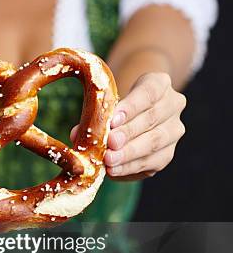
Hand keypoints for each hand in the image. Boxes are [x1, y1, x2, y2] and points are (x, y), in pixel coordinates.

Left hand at [70, 72, 186, 180]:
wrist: (136, 113)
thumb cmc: (118, 104)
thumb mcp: (110, 100)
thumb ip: (97, 114)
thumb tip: (77, 134)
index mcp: (160, 83)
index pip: (148, 93)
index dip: (131, 107)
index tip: (112, 120)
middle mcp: (173, 104)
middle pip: (152, 119)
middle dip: (129, 133)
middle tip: (109, 144)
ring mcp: (174, 130)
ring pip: (154, 143)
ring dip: (129, 154)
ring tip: (109, 160)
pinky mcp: (168, 153)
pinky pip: (151, 162)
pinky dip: (130, 167)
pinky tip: (114, 170)